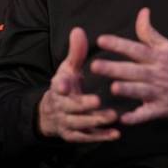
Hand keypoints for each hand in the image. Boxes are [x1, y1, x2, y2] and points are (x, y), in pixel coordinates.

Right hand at [38, 27, 119, 141]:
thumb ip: (76, 52)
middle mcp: (61, 105)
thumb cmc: (66, 84)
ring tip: (112, 116)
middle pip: (71, 107)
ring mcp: (67, 122)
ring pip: (80, 123)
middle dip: (83, 104)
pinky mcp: (75, 135)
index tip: (65, 85)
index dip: (60, 85)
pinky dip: (101, 136)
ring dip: (95, 120)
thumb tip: (78, 30)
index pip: (58, 85)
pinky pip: (87, 137)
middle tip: (98, 100)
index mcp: (59, 86)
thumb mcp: (68, 68)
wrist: (52, 113)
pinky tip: (116, 134)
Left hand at [90, 8, 167, 124]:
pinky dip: (137, 117)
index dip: (118, 44)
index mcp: (157, 57)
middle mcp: (156, 74)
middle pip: (133, 70)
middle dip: (114, 68)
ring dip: (128, 90)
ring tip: (113, 88)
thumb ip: (150, 32)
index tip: (101, 40)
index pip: (135, 49)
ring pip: (140, 91)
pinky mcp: (161, 109)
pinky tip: (124, 119)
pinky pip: (147, 114)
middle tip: (95, 66)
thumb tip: (142, 11)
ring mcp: (159, 93)